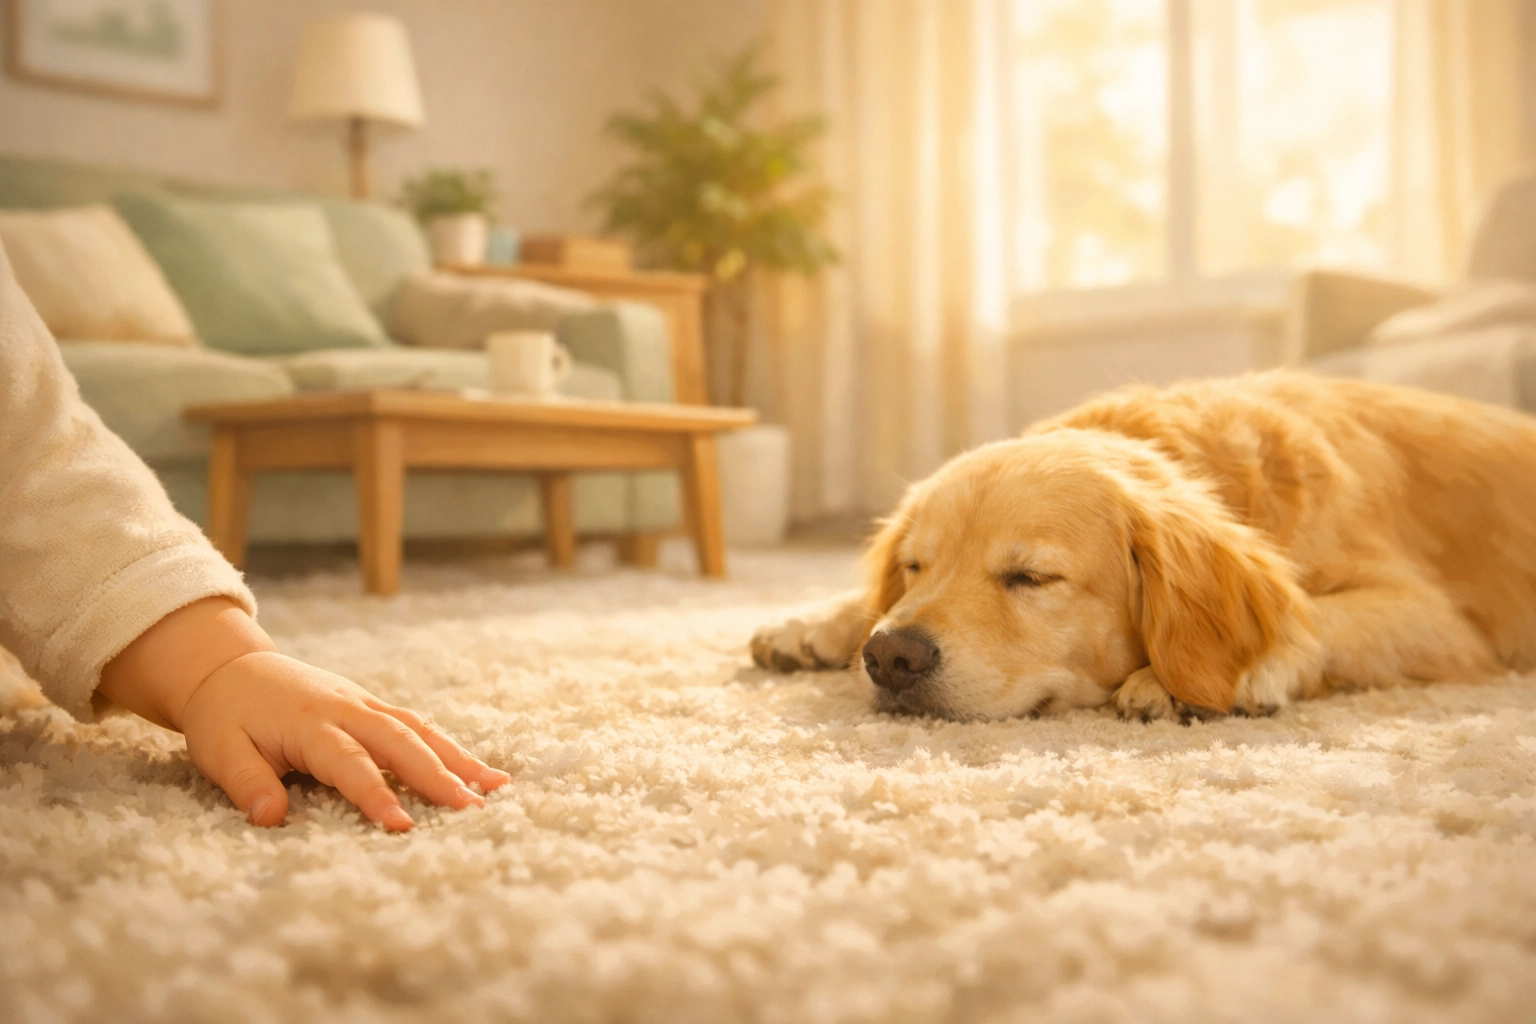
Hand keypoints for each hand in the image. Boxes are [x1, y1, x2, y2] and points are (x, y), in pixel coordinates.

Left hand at [99, 598, 509, 829]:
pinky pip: (417, 724)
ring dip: (459, 758)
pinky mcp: (373, 706)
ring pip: (420, 729)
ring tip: (497, 787)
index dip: (375, 795)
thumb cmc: (225, 716)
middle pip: (402, 741)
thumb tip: (270, 817)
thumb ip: (248, 783)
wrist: (230, 668)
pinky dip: (449, 746)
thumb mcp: (221, 751)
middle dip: (439, 776)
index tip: (402, 826)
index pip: (350, 763)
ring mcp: (365, 704)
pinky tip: (476, 769)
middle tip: (473, 809)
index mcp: (311, 723)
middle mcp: (348, 709)